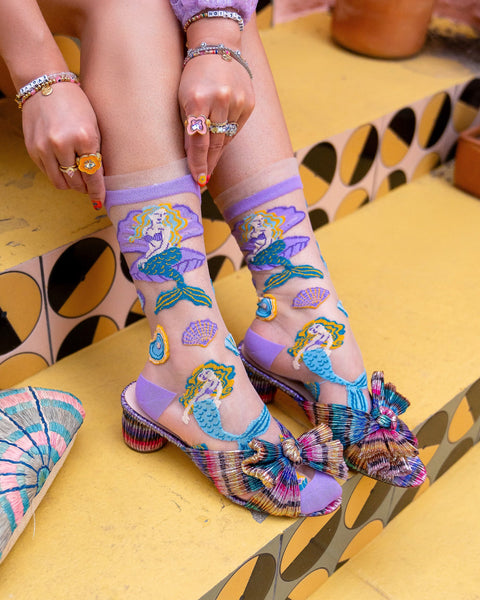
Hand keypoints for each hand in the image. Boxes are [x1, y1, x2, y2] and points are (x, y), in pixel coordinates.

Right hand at [21, 82, 104, 208]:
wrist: (45, 84)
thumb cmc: (76, 104)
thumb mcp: (94, 127)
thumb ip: (96, 153)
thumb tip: (99, 180)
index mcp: (84, 138)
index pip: (93, 175)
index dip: (97, 191)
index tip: (100, 200)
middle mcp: (63, 145)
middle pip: (76, 182)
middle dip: (85, 187)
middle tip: (90, 186)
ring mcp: (45, 148)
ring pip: (60, 182)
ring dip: (71, 184)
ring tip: (77, 178)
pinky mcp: (33, 149)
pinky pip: (48, 173)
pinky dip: (57, 174)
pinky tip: (63, 165)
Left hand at [178, 25, 253, 184]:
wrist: (217, 45)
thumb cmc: (193, 75)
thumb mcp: (182, 98)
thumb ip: (188, 126)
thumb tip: (192, 158)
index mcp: (197, 99)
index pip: (198, 141)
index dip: (198, 163)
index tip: (198, 180)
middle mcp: (220, 100)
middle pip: (215, 143)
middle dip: (208, 162)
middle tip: (203, 179)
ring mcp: (237, 101)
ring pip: (227, 138)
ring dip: (217, 152)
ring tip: (209, 164)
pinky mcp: (249, 103)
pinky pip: (236, 128)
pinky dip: (227, 136)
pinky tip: (220, 141)